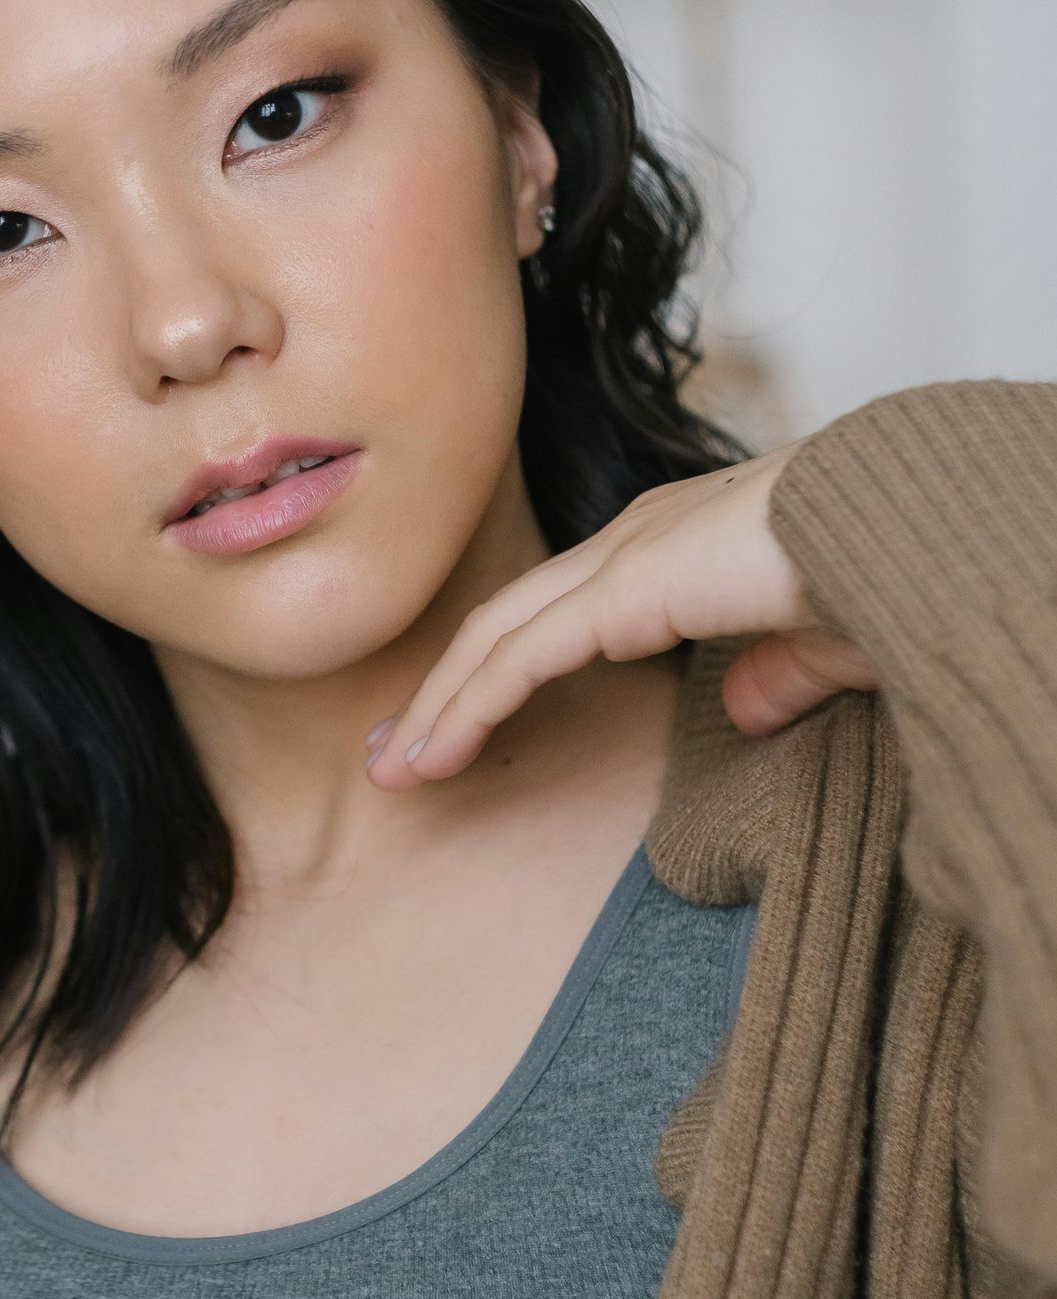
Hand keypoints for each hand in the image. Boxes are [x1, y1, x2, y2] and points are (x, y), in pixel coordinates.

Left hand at [364, 441, 881, 786]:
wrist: (907, 527)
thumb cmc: (884, 570)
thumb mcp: (821, 640)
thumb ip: (777, 672)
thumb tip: (744, 706)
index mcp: (673, 545)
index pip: (558, 611)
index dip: (498, 669)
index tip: (453, 728)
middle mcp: (634, 540)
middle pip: (506, 621)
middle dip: (442, 690)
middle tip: (391, 756)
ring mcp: (622, 557)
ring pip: (496, 638)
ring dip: (437, 707)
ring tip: (392, 771)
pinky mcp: (622, 591)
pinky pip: (520, 657)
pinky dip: (467, 706)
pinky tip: (434, 753)